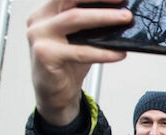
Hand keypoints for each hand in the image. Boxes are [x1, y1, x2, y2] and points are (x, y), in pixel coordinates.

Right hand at [26, 0, 131, 124]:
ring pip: (75, 19)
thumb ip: (93, 26)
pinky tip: (119, 53)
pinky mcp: (45, 54)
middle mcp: (39, 20)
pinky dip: (102, 52)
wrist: (55, 94)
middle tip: (123, 4)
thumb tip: (121, 14)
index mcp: (46, 11)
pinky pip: (80, 51)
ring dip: (104, 18)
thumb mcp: (81, 40)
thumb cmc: (68, 65)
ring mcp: (39, 36)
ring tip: (125, 19)